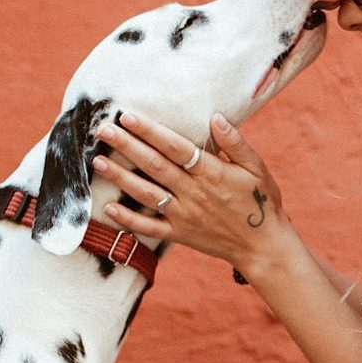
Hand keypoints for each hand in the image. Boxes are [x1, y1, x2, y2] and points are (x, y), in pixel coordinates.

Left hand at [92, 111, 288, 277]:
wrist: (263, 246)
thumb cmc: (262, 202)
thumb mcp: (257, 168)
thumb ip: (235, 143)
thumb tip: (215, 117)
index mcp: (212, 172)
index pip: (174, 147)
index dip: (150, 131)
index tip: (128, 116)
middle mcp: (194, 193)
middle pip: (154, 165)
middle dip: (127, 145)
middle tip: (103, 130)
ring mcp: (184, 215)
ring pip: (146, 193)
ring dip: (120, 177)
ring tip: (98, 161)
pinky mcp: (180, 234)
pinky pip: (150, 228)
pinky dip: (129, 220)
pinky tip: (109, 208)